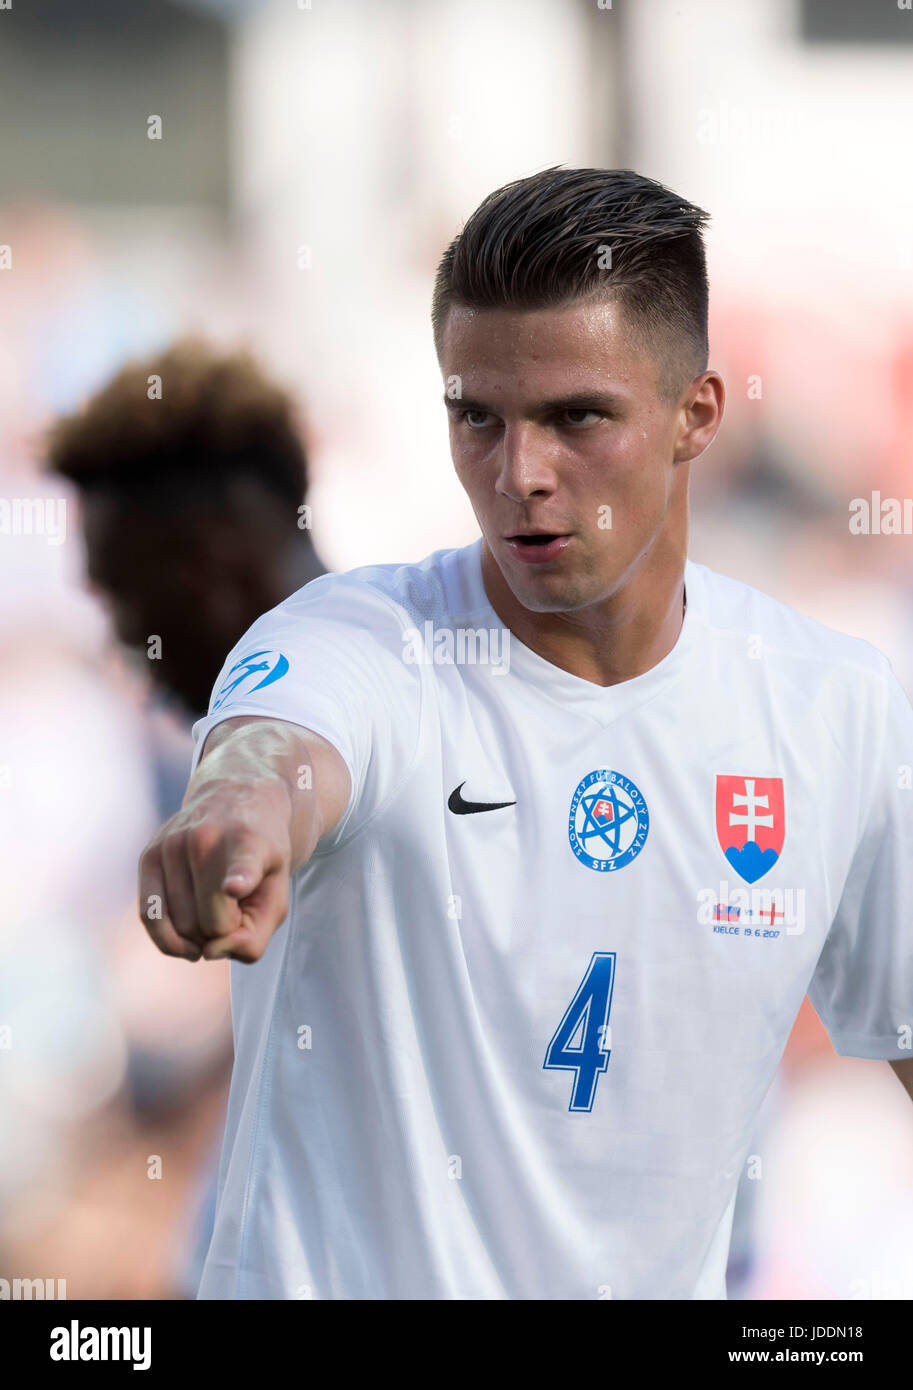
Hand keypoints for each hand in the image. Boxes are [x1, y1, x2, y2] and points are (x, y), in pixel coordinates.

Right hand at [138, 776, 293, 963]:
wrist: (237, 799)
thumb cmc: (261, 858)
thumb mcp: (278, 893)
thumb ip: (256, 936)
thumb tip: (211, 951)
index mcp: (249, 842)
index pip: (243, 864)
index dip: (240, 878)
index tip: (235, 886)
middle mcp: (206, 838)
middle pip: (209, 923)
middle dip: (225, 931)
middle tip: (237, 909)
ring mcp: (172, 843)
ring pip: (180, 925)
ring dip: (199, 934)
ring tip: (216, 908)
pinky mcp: (148, 855)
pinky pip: (149, 915)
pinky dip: (168, 940)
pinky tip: (189, 943)